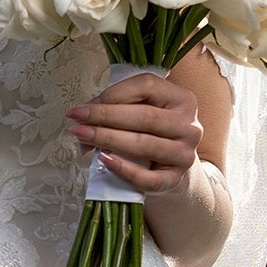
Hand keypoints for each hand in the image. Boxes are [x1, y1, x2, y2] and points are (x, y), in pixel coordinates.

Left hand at [67, 68, 202, 193]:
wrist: (169, 166)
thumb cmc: (150, 132)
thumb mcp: (140, 111)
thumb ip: (116, 107)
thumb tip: (83, 117)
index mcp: (182, 99)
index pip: (147, 86)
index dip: (112, 95)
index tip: (82, 107)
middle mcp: (189, 125)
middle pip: (145, 116)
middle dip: (105, 118)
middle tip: (77, 122)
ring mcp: (185, 154)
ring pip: (145, 145)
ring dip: (108, 140)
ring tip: (83, 138)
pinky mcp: (175, 179)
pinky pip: (148, 178)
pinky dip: (124, 170)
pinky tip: (104, 160)